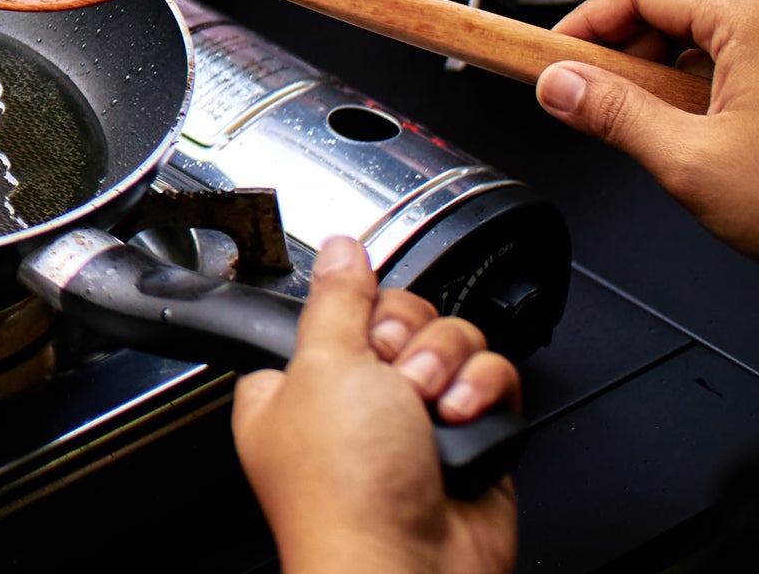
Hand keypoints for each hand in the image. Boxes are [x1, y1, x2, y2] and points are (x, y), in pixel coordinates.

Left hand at [233, 235, 518, 573]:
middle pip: (402, 315)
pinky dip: (482, 392)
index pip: (337, 304)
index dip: (355, 304)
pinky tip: (461, 422)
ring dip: (445, 365)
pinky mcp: (468, 439)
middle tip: (392, 374)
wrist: (408, 569)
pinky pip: (491, 377)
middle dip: (407, 338)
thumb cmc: (342, 490)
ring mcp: (414, 421)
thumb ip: (335, 298)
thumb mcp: (323, 365)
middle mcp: (356, 400)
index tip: (357, 321)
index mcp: (300, 382)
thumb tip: (339, 248)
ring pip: (451, 340)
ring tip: (427, 406)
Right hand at [540, 0, 758, 256]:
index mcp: (753, 20)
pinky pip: (737, 57)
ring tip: (651, 124)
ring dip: (663, 71)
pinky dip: (703, 85)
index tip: (557, 57)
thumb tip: (561, 86)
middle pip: (670, 6)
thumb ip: (612, 116)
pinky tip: (699, 130)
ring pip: (703, 35)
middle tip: (591, 94)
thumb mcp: (692, 163)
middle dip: (622, 50)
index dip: (586, 23)